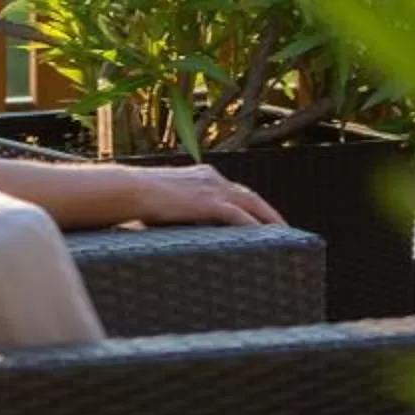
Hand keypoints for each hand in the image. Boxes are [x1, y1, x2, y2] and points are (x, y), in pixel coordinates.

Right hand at [131, 163, 286, 227]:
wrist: (128, 190)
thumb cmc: (138, 199)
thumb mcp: (166, 201)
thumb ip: (179, 210)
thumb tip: (178, 226)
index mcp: (203, 177)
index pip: (236, 192)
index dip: (251, 206)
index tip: (263, 220)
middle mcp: (213, 179)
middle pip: (251, 197)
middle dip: (269, 213)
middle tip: (285, 230)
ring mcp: (212, 189)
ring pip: (251, 204)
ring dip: (270, 220)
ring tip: (285, 236)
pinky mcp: (208, 202)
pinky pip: (239, 216)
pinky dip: (254, 226)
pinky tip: (266, 238)